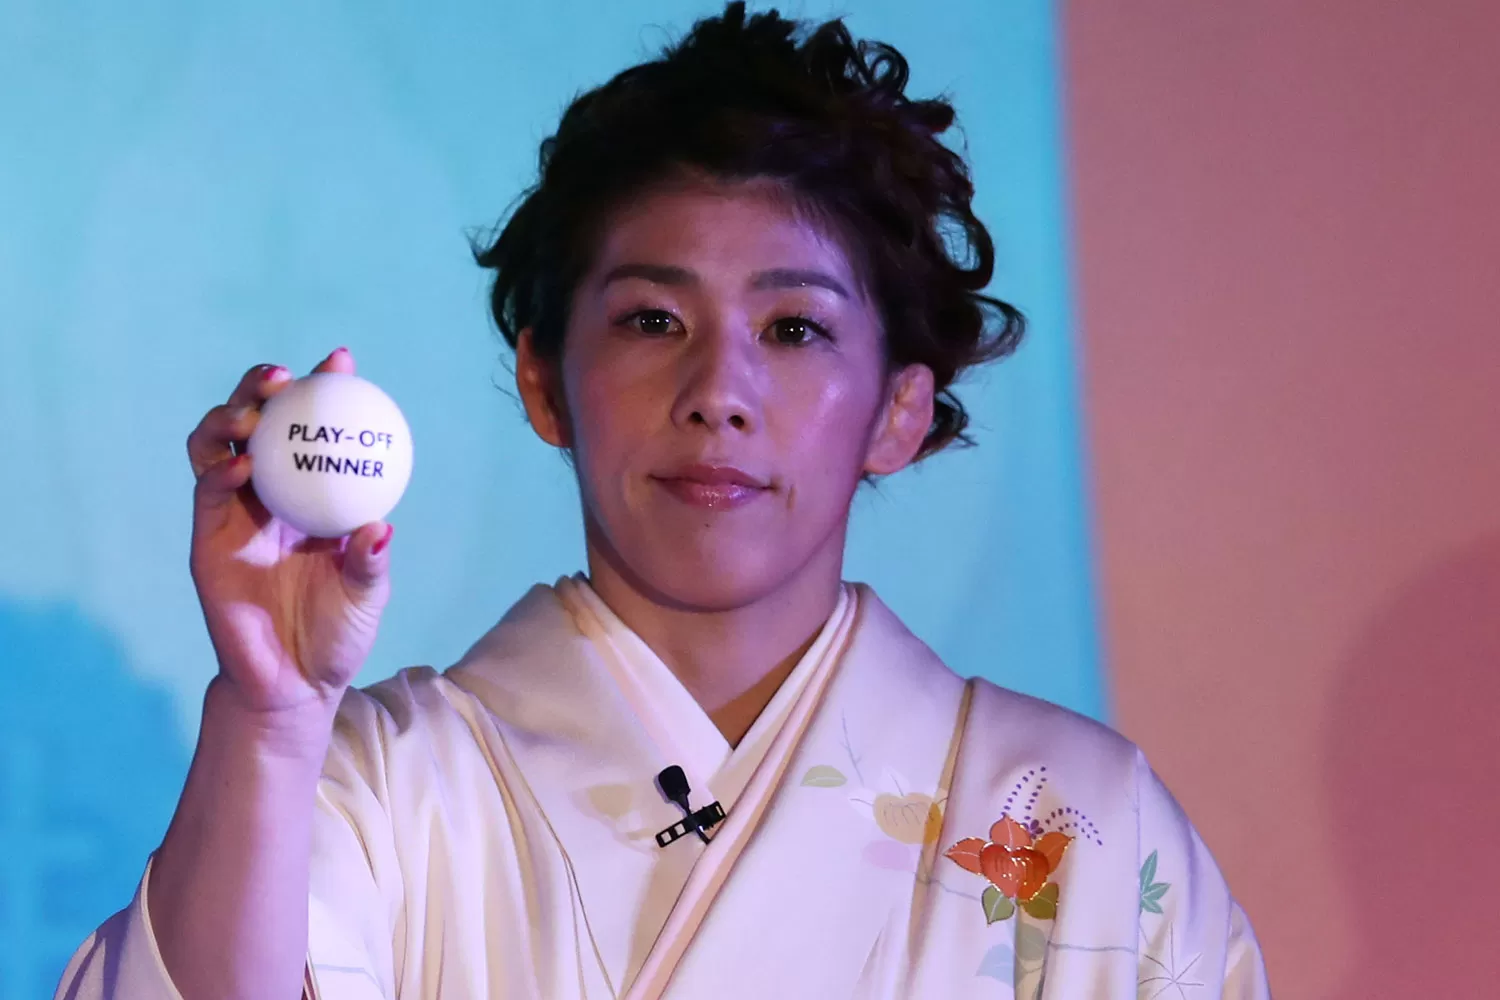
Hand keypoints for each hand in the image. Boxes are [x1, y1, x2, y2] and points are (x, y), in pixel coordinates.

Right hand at [186, 348, 393, 718]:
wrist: (295, 685)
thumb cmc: (338, 634)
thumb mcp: (368, 594)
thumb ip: (372, 560)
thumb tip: (382, 528)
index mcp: (313, 496)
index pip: (313, 431)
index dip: (322, 390)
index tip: (340, 361)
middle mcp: (270, 495)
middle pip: (256, 423)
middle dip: (263, 387)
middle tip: (286, 375)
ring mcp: (234, 515)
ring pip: (217, 446)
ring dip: (231, 416)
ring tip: (256, 407)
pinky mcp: (206, 541)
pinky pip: (207, 493)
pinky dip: (221, 471)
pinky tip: (242, 464)